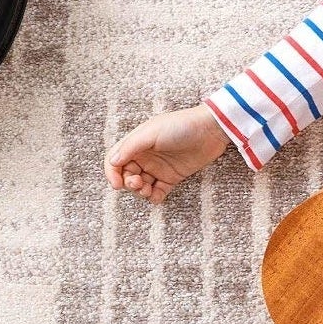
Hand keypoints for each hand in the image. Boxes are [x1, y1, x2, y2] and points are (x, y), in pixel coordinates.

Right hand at [104, 103, 229, 204]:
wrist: (211, 130)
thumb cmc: (181, 126)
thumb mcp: (152, 132)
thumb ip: (131, 147)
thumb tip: (113, 161)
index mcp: (137, 143)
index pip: (115, 160)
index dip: (112, 173)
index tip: (117, 185)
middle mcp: (145, 156)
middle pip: (126, 175)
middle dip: (128, 183)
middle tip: (139, 184)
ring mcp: (158, 167)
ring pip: (140, 186)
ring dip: (140, 192)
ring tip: (148, 190)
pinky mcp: (172, 177)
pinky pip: (157, 192)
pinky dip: (154, 197)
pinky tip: (157, 195)